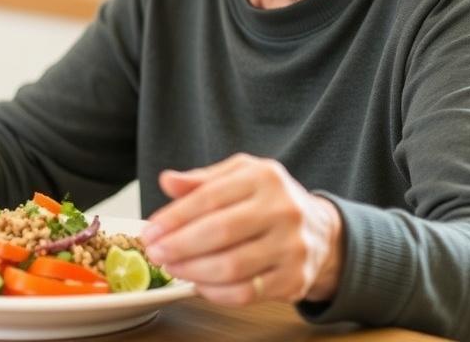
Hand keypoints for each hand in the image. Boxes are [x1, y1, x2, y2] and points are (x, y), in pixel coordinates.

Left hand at [140, 153, 342, 304]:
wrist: (319, 229)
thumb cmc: (269, 199)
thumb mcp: (238, 176)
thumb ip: (201, 180)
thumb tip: (167, 181)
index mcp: (265, 177)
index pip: (210, 197)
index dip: (174, 216)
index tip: (150, 230)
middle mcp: (283, 209)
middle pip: (219, 231)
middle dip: (179, 245)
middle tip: (155, 253)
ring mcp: (292, 246)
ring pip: (231, 266)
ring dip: (192, 271)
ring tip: (172, 267)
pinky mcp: (294, 279)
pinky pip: (245, 293)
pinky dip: (214, 292)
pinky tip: (197, 284)